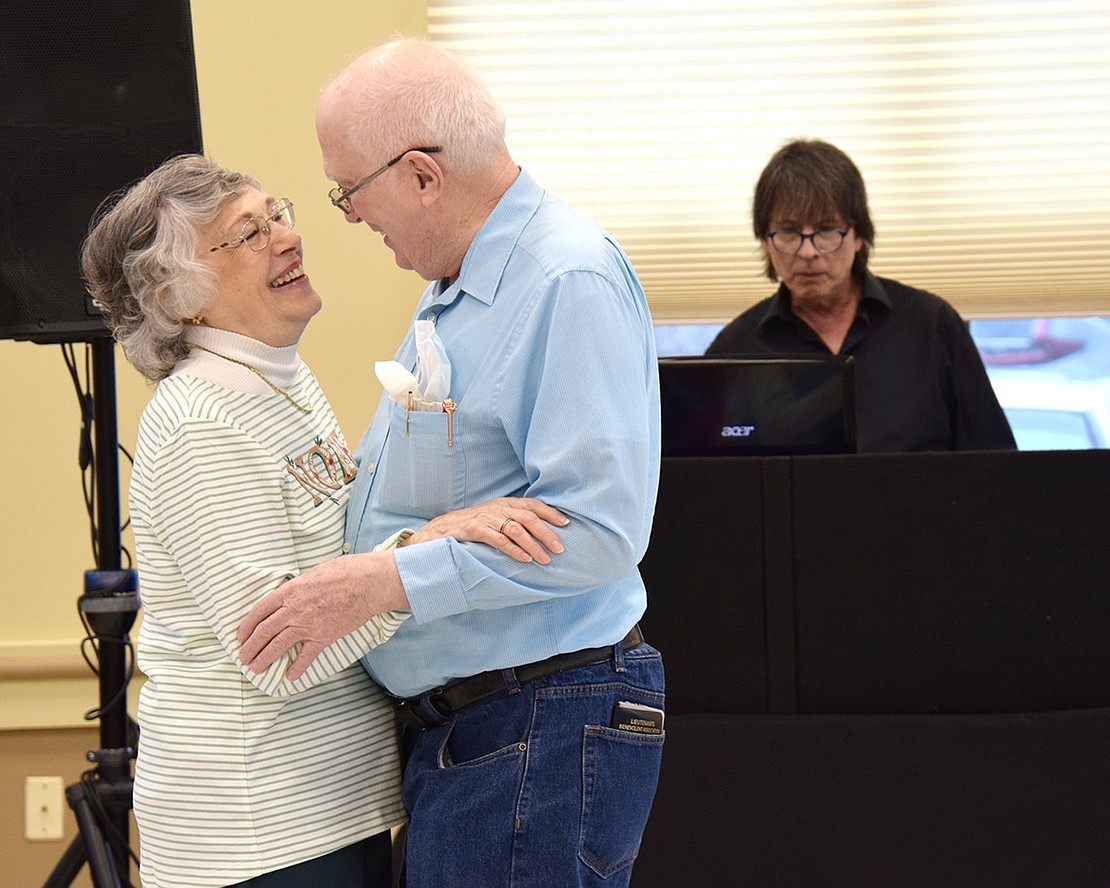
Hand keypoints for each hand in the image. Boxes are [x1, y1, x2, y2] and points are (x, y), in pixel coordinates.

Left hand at [237, 550, 407, 679]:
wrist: (368, 583)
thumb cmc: (345, 572)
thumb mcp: (313, 572)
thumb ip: (297, 587)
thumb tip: (289, 595)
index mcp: (289, 591)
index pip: (259, 611)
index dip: (246, 626)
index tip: (240, 636)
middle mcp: (294, 610)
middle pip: (264, 631)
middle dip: (250, 646)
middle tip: (242, 657)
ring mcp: (308, 625)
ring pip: (278, 645)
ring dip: (264, 658)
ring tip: (255, 668)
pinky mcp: (324, 637)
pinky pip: (306, 656)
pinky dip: (297, 668)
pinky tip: (290, 676)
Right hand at [404, 496, 568, 563]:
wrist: (434, 532)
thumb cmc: (467, 528)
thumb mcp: (491, 519)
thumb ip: (510, 521)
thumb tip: (537, 533)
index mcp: (502, 504)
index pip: (532, 504)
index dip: (550, 512)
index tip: (566, 523)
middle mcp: (496, 508)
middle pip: (528, 516)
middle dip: (547, 532)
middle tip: (561, 548)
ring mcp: (484, 518)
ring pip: (516, 528)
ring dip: (534, 544)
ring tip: (545, 559)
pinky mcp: (473, 530)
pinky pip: (498, 539)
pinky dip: (514, 550)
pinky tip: (524, 559)